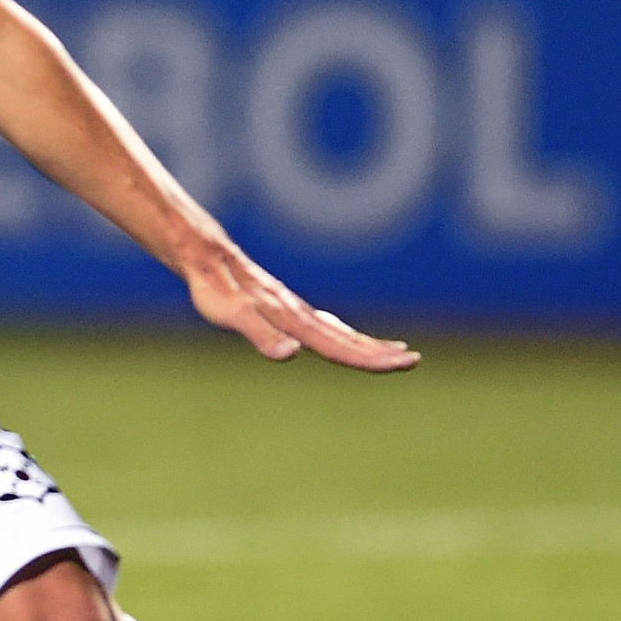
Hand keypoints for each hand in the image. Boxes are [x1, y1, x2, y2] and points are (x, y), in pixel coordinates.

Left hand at [184, 244, 416, 371]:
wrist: (206, 256)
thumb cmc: (215, 289)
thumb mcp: (233, 316)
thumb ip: (262, 335)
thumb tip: (292, 355)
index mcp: (294, 321)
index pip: (340, 345)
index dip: (370, 358)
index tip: (403, 364)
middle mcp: (300, 314)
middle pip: (347, 338)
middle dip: (380, 352)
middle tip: (414, 362)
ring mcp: (295, 309)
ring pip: (340, 330)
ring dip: (369, 343)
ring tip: (397, 352)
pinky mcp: (285, 305)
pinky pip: (324, 323)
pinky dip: (345, 332)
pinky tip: (346, 335)